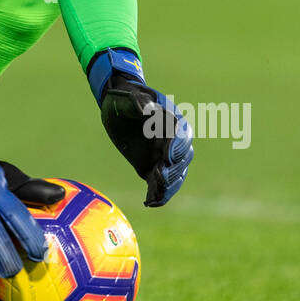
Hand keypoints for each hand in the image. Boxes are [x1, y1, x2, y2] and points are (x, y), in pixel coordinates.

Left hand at [88, 49, 193, 206]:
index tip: (168, 157)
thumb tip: (147, 110)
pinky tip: (150, 203)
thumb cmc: (124, 98)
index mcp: (171, 120)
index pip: (180, 135)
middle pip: (181, 158)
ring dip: (168, 185)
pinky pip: (160, 183)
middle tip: (160, 177)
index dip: (176, 147)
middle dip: (173, 169)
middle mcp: (172, 140)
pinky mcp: (152, 166)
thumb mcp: (127, 97)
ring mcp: (164, 154)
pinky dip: (158, 194)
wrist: (117, 106)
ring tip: (156, 196)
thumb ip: (138, 102)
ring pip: (174, 173)